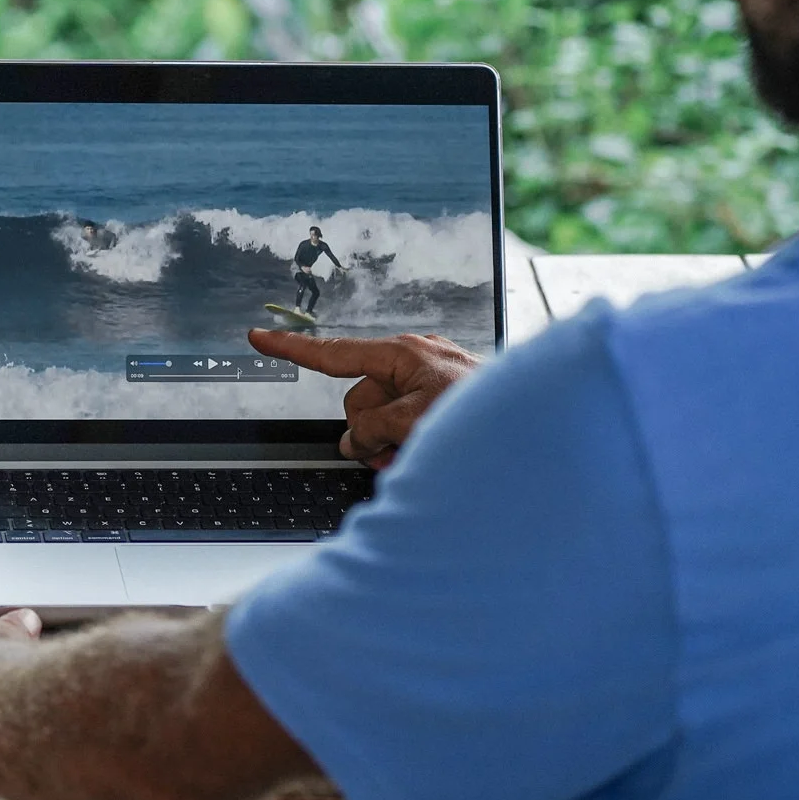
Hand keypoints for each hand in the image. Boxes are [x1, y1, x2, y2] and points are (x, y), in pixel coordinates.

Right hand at [247, 330, 480, 468]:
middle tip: (395, 452)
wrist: (540, 435)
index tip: (257, 337)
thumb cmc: (488, 417)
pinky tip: (430, 462)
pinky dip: (409, 450)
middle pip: (357, 403)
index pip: (334, 353)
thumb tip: (353, 441)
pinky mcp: (441, 410)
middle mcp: (414, 365)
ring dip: (391, 448)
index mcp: (404, 354)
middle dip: (368, 434)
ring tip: (421, 460)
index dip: (291, 348)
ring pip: (379, 424)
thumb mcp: (415, 420)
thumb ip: (372, 428)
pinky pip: (405, 431)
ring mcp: (428, 388)